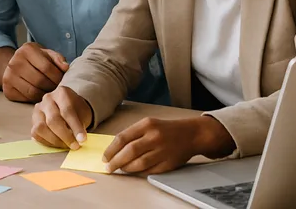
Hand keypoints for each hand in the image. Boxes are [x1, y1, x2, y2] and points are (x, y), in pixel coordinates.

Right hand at [2, 42, 69, 102]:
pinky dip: (36, 98)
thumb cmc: (35, 59)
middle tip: (58, 88)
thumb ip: (57, 58)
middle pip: (40, 81)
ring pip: (33, 92)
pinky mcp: (7, 90)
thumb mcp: (46, 54)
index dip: (58, 76)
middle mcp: (14, 62)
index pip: (47, 67)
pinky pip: (26, 98)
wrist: (14, 65)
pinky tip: (40, 93)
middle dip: (53, 86)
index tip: (63, 80)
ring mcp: (8, 77)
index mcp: (26, 50)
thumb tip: (66, 67)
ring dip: (45, 94)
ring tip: (50, 91)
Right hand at [31, 85, 92, 148]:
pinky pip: (36, 134)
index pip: (67, 111)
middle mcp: (47, 99)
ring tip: (66, 145)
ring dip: (55, 140)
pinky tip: (57, 143)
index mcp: (61, 93)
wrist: (69, 107)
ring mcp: (38, 109)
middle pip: (53, 120)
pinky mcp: (33, 120)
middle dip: (65, 136)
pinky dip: (47, 142)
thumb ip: (80, 124)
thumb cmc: (77, 111)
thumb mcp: (83, 113)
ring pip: (41, 128)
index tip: (82, 139)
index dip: (75, 127)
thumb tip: (78, 140)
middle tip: (75, 145)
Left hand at [103, 116, 235, 174]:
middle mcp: (155, 137)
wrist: (191, 134)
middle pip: (129, 152)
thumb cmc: (166, 129)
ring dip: (126, 168)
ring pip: (139, 163)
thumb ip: (133, 134)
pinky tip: (134, 170)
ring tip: (121, 168)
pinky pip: (150, 170)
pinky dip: (139, 171)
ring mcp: (163, 150)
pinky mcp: (169, 163)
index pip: (123, 138)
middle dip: (116, 161)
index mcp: (147, 124)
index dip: (111, 150)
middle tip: (108, 167)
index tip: (105, 157)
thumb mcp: (149, 124)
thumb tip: (114, 149)